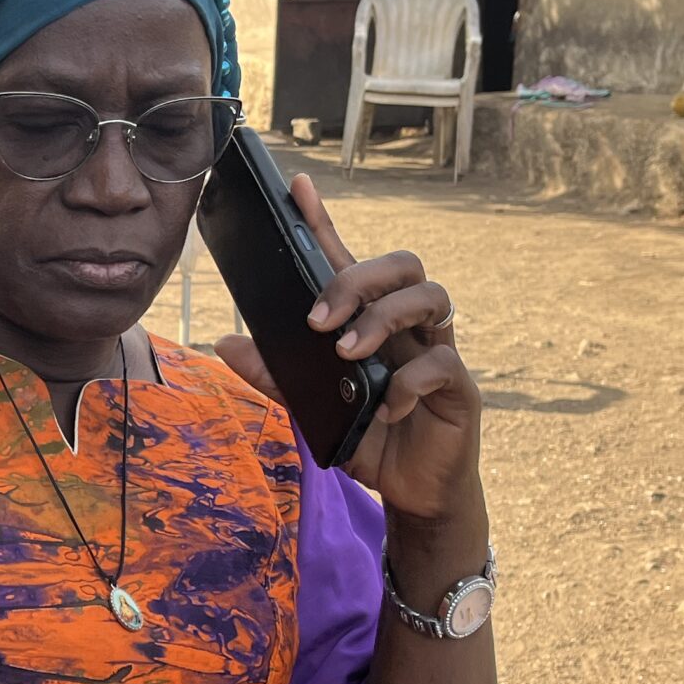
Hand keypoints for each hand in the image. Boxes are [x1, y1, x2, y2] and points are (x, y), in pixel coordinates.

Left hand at [214, 172, 484, 532]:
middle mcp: (407, 326)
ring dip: (382, 320)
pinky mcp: (458, 388)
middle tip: (318, 321)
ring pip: (431, 297)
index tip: (298, 189)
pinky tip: (383, 408)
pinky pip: (441, 364)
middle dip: (357, 280)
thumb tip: (224, 343)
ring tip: (346, 355)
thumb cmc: (367, 439)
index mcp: (369, 321)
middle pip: (402, 264)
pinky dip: (407, 382)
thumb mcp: (310, 410)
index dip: (325, 221)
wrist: (412, 493)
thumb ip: (273, 376)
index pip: (349, 258)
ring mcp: (436, 351)